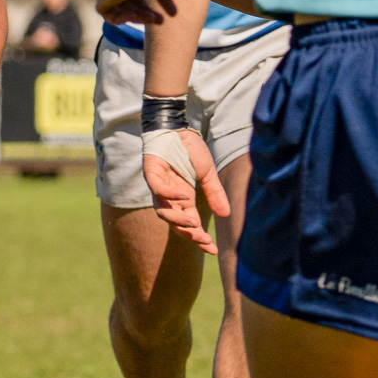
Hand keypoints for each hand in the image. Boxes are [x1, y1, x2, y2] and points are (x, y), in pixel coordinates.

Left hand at [95, 0, 211, 24]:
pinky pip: (108, 15)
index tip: (171, 13)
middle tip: (159, 20)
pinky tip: (137, 17)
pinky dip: (122, 21)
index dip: (159, 1)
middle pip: (131, 2)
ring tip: (153, 18)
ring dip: (138, 18)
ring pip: (120, 10)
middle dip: (145, 14)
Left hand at [146, 129, 230, 253]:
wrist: (176, 127)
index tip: (213, 250)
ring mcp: (158, 186)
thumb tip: (226, 215)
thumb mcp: (207, 174)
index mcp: (183, 199)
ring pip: (162, 211)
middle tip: (204, 241)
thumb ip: (214, 194)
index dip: (199, 238)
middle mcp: (169, 197)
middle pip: (175, 224)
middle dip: (189, 234)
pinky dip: (170, 194)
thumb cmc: (189, 149)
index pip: (189, 224)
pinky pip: (158, 189)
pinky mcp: (151, 173)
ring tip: (193, 223)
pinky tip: (185, 195)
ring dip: (177, 220)